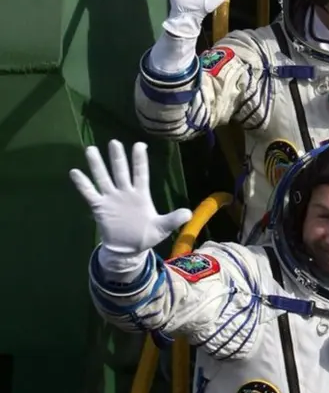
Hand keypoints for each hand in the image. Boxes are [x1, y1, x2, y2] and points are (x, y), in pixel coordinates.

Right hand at [70, 141, 191, 254]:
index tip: (140, 145)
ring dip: (97, 165)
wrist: (128, 250)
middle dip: (117, 157)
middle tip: (114, 142)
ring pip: (103, 178)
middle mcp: (125, 192)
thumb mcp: (162, 228)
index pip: (140, 173)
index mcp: (141, 194)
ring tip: (91, 149)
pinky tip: (75, 172)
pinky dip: (82, 183)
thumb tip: (188, 213)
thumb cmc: (146, 235)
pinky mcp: (100, 207)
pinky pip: (89, 193)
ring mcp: (111, 198)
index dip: (140, 160)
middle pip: (121, 171)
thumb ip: (173, 219)